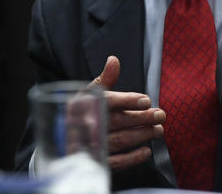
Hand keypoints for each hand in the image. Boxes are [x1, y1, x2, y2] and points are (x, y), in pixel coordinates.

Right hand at [91, 55, 165, 171]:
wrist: (61, 139)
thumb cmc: (80, 112)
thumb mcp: (89, 93)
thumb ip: (105, 79)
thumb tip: (114, 60)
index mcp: (85, 104)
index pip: (107, 101)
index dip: (127, 101)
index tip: (146, 100)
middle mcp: (86, 125)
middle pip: (117, 121)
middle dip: (142, 118)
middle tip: (160, 115)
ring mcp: (91, 145)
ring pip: (119, 140)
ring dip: (141, 135)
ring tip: (158, 130)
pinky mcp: (95, 162)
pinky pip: (115, 162)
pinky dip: (132, 158)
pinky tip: (146, 152)